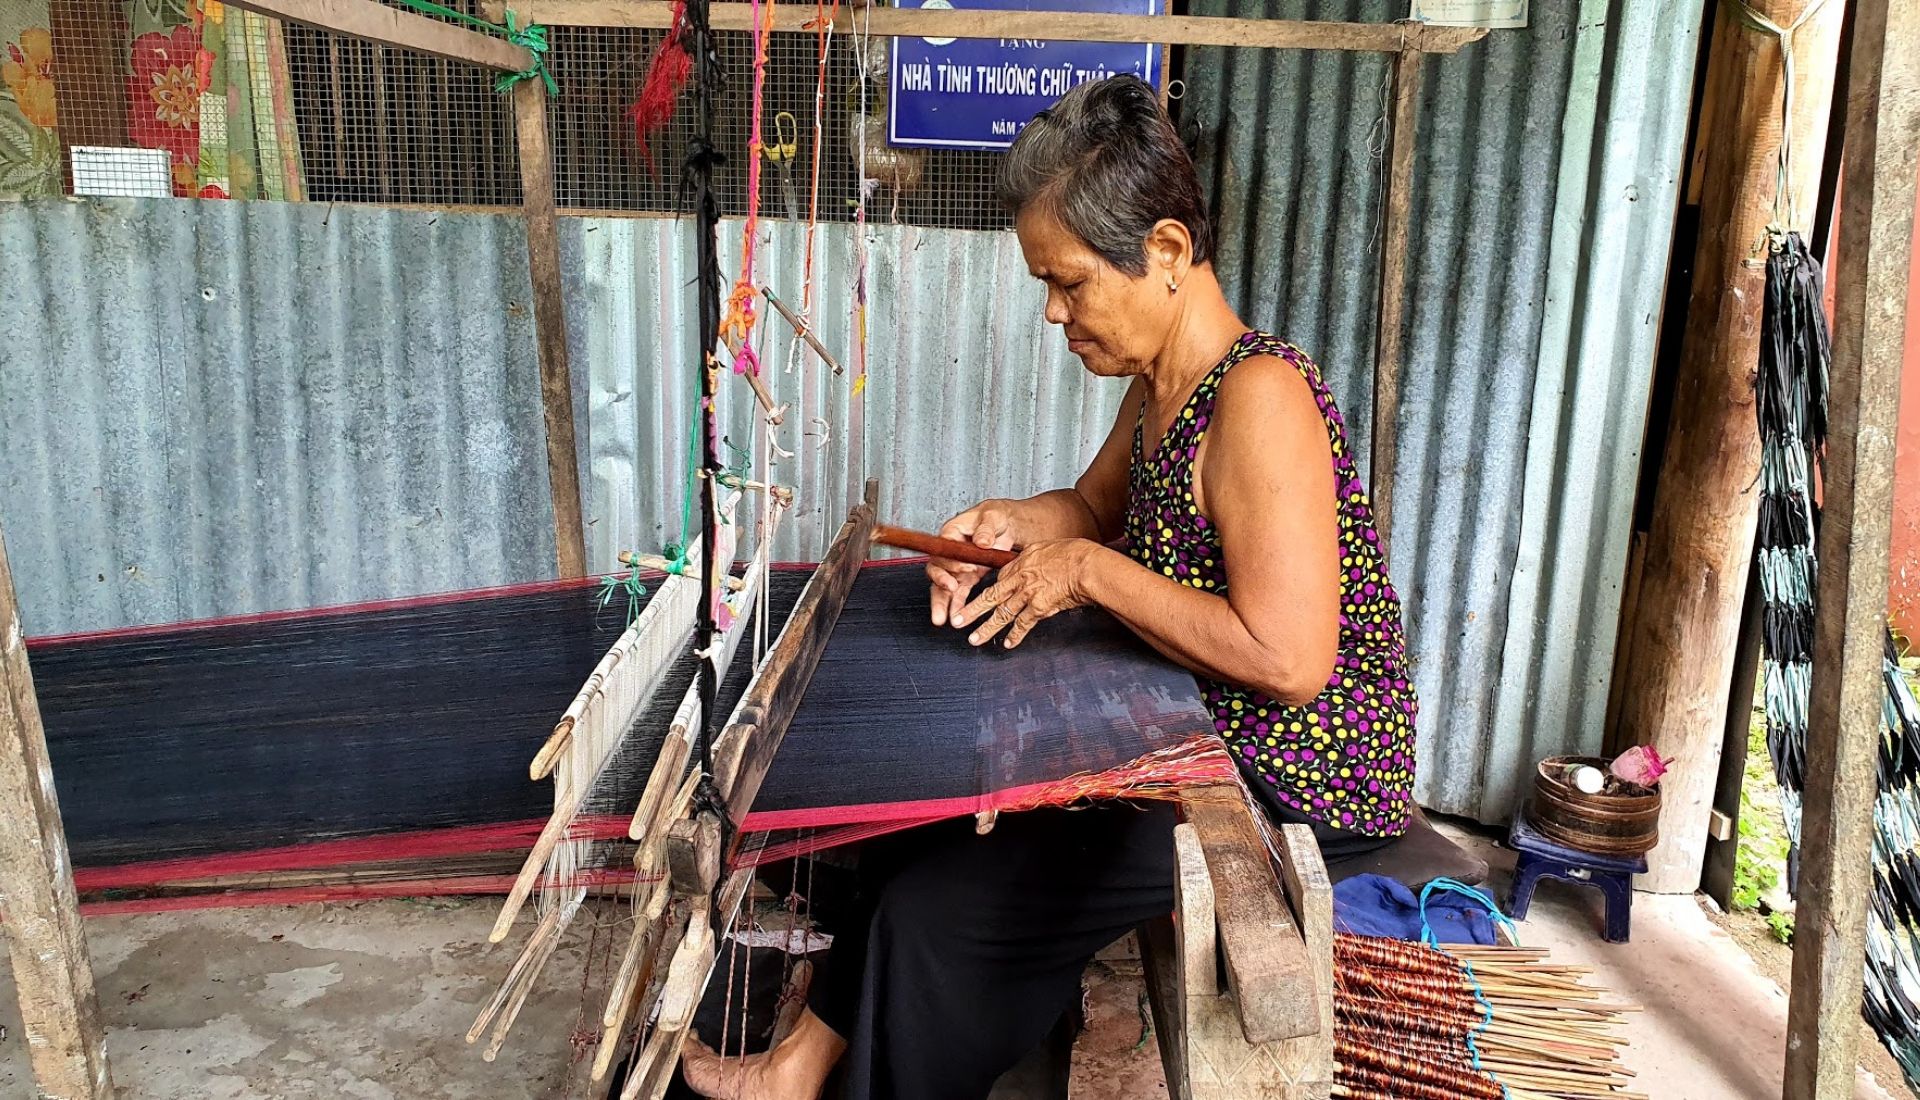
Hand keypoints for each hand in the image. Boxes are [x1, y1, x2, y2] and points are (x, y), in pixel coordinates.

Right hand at [929, 500, 1017, 625]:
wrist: (1009, 525)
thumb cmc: (997, 516)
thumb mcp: (994, 516)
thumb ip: (987, 528)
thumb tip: (982, 542)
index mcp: (952, 532)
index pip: (944, 549)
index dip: (952, 562)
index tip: (966, 570)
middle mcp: (951, 551)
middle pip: (937, 570)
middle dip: (939, 586)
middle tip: (947, 597)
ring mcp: (957, 566)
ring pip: (943, 586)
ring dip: (941, 602)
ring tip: (941, 619)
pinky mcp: (966, 577)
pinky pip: (957, 594)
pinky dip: (955, 606)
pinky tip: (955, 617)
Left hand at [951, 539, 1100, 648]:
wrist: (1087, 566)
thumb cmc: (1074, 554)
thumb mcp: (1048, 548)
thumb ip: (1036, 558)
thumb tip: (1033, 563)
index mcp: (1021, 563)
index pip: (1000, 578)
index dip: (991, 590)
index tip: (982, 599)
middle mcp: (1020, 579)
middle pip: (991, 596)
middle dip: (972, 610)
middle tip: (957, 621)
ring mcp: (1028, 594)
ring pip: (1002, 614)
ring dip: (986, 628)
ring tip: (974, 640)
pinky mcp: (1039, 608)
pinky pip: (1023, 624)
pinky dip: (1015, 635)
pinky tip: (1008, 644)